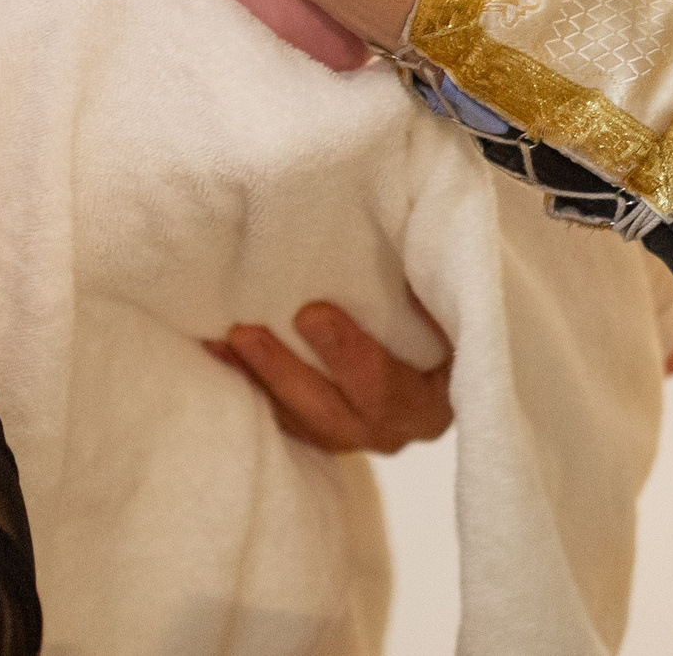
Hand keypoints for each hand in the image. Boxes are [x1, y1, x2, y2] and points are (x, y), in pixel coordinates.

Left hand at [205, 301, 454, 454]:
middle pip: (334, 411)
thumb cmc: (449, 305)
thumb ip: (430, 278)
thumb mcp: (453, 294)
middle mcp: (397, 426)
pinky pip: (285, 415)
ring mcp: (359, 432)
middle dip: (285, 372)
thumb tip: (398, 240)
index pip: (387, 383)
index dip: (348, 353)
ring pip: (302, 419)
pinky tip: (218, 353)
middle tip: (246, 333)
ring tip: (222, 342)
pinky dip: (251, 384)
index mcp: (435, 396)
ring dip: (258, 380)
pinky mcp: (327, 427)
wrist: (445, 338)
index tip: (311, 312)